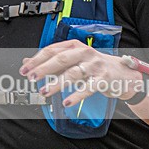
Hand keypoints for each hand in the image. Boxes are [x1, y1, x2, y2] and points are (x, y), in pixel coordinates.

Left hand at [20, 40, 140, 105]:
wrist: (124, 75)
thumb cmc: (96, 68)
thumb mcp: (73, 62)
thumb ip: (52, 63)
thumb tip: (28, 62)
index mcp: (75, 46)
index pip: (52, 50)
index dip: (37, 60)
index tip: (25, 70)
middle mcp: (85, 53)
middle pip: (60, 59)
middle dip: (43, 69)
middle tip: (31, 78)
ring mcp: (95, 65)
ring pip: (72, 73)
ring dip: (56, 83)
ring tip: (44, 91)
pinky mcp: (103, 78)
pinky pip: (88, 87)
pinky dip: (76, 95)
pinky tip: (66, 102)